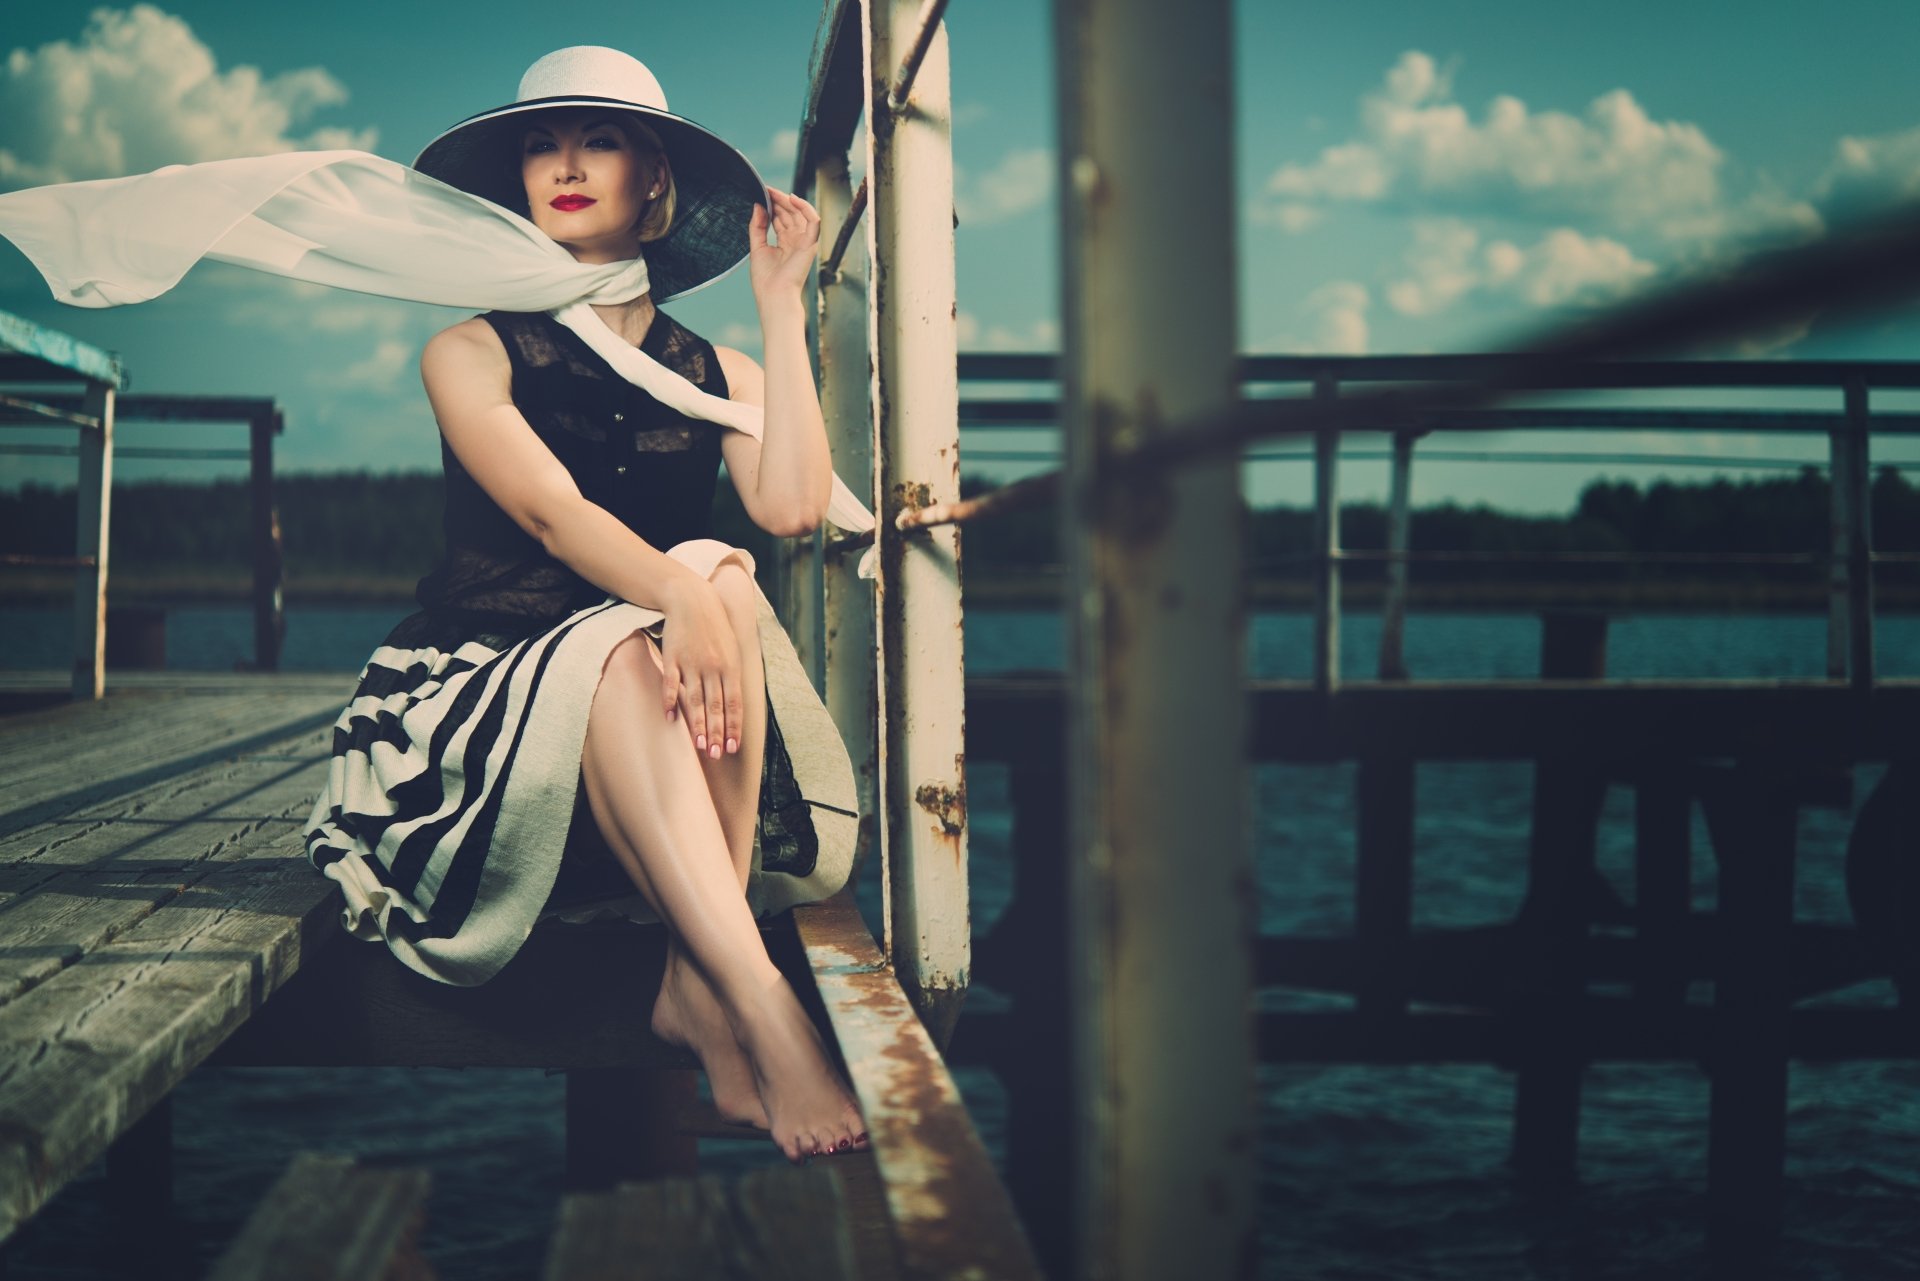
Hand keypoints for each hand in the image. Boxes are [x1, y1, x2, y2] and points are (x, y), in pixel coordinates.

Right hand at [656, 578, 742, 759]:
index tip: (732, 747)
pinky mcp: (672, 658)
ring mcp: (692, 663)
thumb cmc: (716, 628)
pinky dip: (670, 701)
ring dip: (697, 724)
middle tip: (715, 754)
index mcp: (730, 667)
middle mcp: (713, 667)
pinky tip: (671, 718)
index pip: (734, 703)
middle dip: (716, 732)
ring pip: (695, 699)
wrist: (692, 600)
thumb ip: (733, 676)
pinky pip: (671, 683)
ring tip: (698, 746)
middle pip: (715, 706)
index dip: (733, 726)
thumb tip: (736, 705)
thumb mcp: (733, 649)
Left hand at [748, 187, 821, 300]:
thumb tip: (758, 206)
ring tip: (774, 192)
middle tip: (766, 190)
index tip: (762, 194)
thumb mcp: (757, 247)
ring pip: (800, 214)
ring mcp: (804, 242)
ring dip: (788, 201)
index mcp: (785, 244)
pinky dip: (804, 207)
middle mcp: (796, 242)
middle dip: (779, 200)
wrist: (774, 296)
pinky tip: (792, 198)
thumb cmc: (766, 280)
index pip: (781, 219)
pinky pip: (813, 220)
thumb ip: (757, 226)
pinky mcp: (811, 244)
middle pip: (790, 214)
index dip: (773, 205)